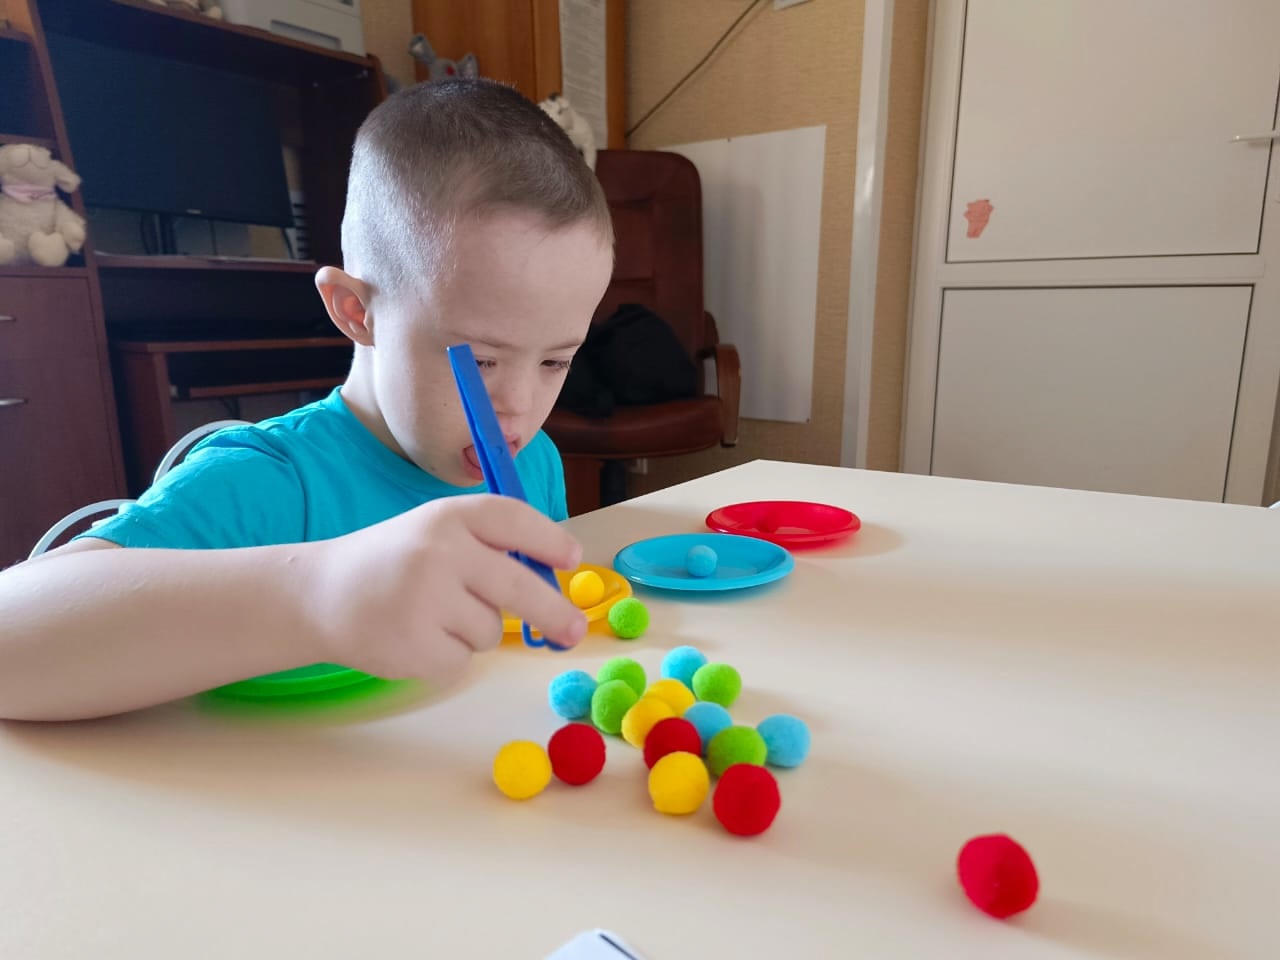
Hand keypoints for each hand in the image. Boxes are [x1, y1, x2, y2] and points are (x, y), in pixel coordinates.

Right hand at [305, 494, 586, 685]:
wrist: (321, 594)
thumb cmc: (394, 563)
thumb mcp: (436, 533)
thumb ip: (489, 547)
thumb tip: (554, 580)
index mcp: (448, 517)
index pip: (513, 519)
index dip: (549, 539)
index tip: (571, 558)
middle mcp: (439, 552)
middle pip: (519, 586)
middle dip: (554, 613)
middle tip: (576, 631)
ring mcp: (426, 600)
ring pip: (490, 629)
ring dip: (474, 631)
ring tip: (432, 615)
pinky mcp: (415, 645)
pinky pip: (463, 660)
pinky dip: (448, 656)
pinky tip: (416, 637)